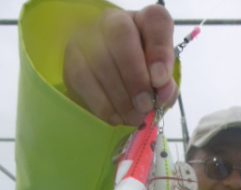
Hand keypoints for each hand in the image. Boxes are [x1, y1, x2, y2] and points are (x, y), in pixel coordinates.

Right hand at [63, 5, 177, 125]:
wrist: (114, 85)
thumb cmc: (142, 81)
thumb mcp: (161, 82)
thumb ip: (167, 86)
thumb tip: (163, 93)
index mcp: (145, 21)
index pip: (156, 21)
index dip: (159, 51)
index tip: (161, 80)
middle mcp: (114, 21)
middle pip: (121, 37)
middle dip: (136, 79)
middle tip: (145, 106)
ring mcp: (88, 37)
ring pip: (100, 61)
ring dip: (121, 98)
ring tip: (133, 117)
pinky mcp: (73, 61)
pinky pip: (85, 82)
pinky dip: (104, 106)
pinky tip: (117, 117)